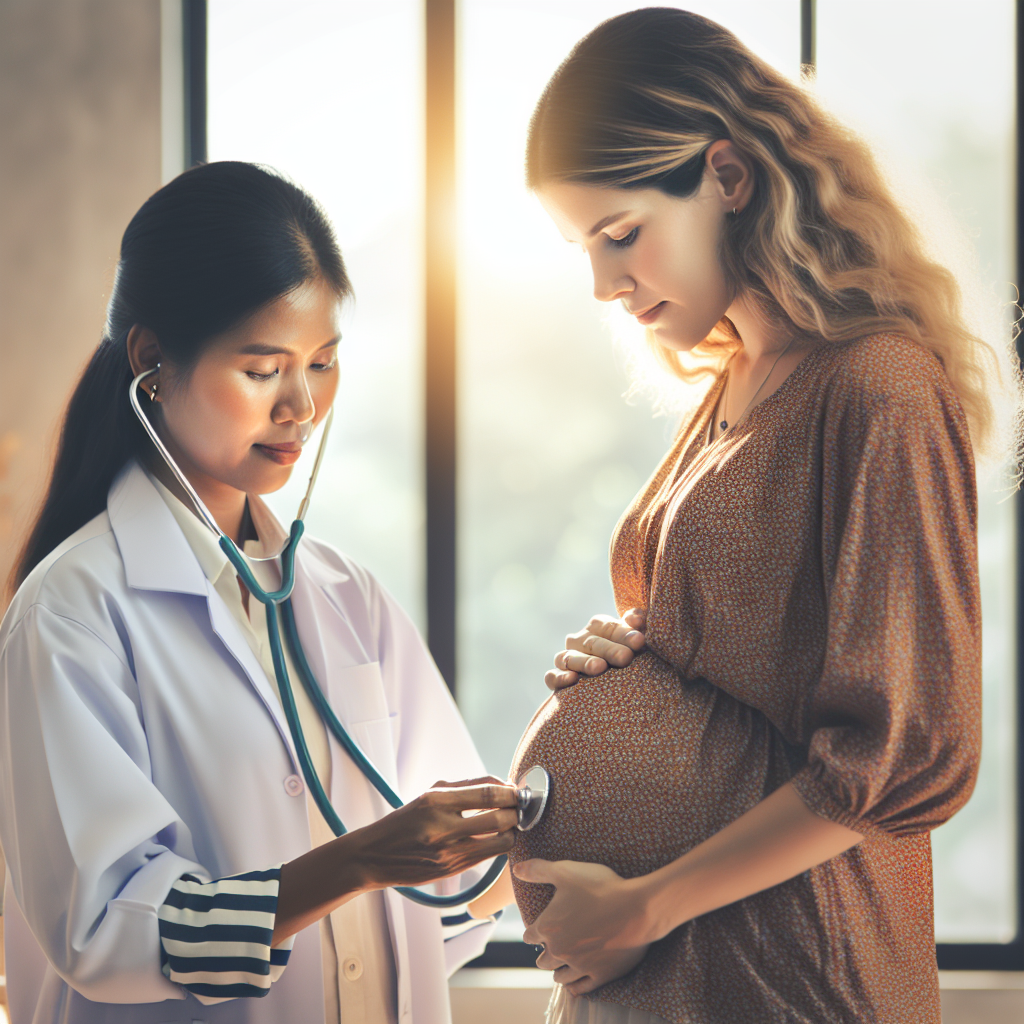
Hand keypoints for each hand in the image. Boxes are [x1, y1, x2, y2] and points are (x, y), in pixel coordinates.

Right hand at [351, 776, 516, 889]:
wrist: (375, 856)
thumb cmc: (406, 820)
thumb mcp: (429, 795)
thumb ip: (466, 787)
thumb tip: (502, 784)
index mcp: (436, 800)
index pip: (487, 792)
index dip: (510, 791)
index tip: (518, 789)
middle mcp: (443, 827)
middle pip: (499, 817)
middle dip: (517, 810)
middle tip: (521, 806)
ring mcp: (449, 852)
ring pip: (500, 841)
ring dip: (513, 830)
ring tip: (512, 822)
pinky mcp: (452, 870)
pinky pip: (489, 855)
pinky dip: (499, 844)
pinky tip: (498, 836)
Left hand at [516, 859, 652, 989]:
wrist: (636, 908)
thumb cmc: (599, 887)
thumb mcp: (566, 871)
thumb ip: (539, 870)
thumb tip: (516, 869)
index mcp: (548, 927)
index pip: (530, 936)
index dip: (533, 932)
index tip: (538, 930)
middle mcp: (560, 950)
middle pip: (543, 960)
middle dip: (544, 954)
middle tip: (549, 950)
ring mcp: (580, 965)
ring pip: (560, 977)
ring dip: (558, 972)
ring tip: (559, 969)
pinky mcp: (601, 975)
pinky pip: (583, 987)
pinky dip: (576, 988)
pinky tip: (574, 987)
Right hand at [545, 609, 646, 690]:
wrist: (607, 681)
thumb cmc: (623, 654)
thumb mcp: (631, 640)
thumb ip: (633, 628)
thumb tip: (639, 618)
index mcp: (597, 627)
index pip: (608, 627)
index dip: (624, 633)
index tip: (640, 641)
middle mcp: (578, 640)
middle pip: (592, 643)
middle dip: (609, 650)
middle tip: (626, 657)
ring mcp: (566, 658)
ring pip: (570, 657)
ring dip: (584, 662)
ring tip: (600, 667)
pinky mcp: (556, 678)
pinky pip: (552, 676)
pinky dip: (560, 677)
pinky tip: (572, 679)